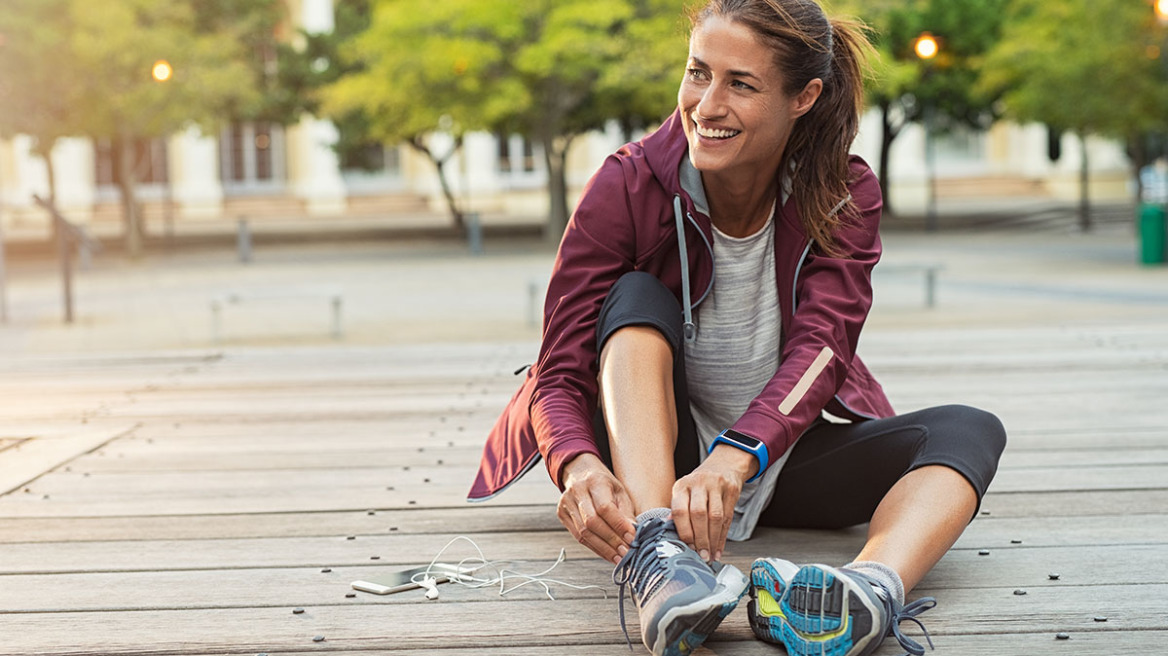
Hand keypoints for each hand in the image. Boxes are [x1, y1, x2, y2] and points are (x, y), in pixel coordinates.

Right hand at [557, 453, 636, 564]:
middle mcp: (577, 491)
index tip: (632, 538)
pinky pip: (578, 536)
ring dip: (603, 549)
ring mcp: (566, 503)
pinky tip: (607, 554)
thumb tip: (634, 534)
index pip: (605, 507)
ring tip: (619, 558)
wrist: (581, 473)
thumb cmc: (604, 483)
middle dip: (611, 541)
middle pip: (592, 522)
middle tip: (626, 553)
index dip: (618, 525)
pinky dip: (594, 548)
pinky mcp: (562, 514)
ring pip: (583, 532)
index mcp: (594, 481)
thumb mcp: (620, 491)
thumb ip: (626, 512)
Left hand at [671, 445, 755, 561]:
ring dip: (712, 540)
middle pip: (698, 514)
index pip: (679, 510)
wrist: (723, 466)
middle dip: (700, 539)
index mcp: (681, 486)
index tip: (687, 547)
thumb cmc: (700, 486)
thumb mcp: (684, 493)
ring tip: (709, 555)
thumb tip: (669, 533)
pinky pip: (728, 517)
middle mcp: (698, 483)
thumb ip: (678, 511)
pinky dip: (723, 537)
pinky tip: (719, 549)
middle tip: (701, 555)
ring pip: (715, 517)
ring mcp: (716, 485)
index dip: (684, 532)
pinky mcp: (731, 489)